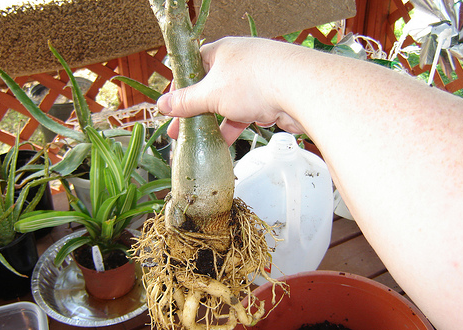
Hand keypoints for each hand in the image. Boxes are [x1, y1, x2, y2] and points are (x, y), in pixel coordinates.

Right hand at [158, 37, 303, 144]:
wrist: (300, 89)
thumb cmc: (252, 82)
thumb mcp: (211, 94)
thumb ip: (186, 102)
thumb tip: (162, 105)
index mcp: (221, 52)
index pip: (193, 66)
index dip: (180, 87)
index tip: (170, 107)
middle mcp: (238, 63)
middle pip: (209, 89)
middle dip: (193, 112)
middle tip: (177, 132)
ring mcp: (254, 81)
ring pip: (227, 104)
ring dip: (212, 123)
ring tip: (196, 143)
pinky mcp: (268, 99)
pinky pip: (244, 114)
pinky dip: (233, 128)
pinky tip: (223, 144)